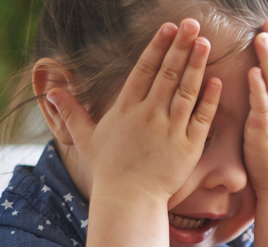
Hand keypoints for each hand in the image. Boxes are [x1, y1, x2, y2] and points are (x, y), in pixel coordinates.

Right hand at [45, 19, 220, 202]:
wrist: (129, 200)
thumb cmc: (109, 171)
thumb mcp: (86, 138)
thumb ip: (72, 112)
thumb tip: (51, 91)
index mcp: (126, 108)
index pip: (144, 69)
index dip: (158, 46)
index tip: (168, 27)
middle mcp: (149, 114)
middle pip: (168, 73)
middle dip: (180, 46)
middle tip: (193, 24)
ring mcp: (170, 129)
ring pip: (186, 90)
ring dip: (196, 65)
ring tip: (205, 42)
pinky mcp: (188, 146)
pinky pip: (202, 117)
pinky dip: (210, 99)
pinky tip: (217, 80)